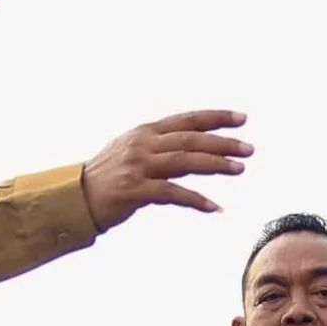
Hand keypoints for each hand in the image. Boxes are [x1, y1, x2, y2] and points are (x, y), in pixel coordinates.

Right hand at [83, 111, 251, 228]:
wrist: (76, 197)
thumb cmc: (110, 176)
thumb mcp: (134, 151)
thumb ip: (162, 145)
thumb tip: (195, 145)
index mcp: (146, 132)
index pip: (187, 120)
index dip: (215, 117)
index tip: (242, 118)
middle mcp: (143, 144)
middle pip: (191, 139)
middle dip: (223, 142)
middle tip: (250, 149)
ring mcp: (138, 166)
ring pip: (185, 161)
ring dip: (215, 164)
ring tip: (240, 169)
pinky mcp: (134, 190)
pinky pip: (172, 193)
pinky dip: (195, 199)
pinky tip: (214, 207)